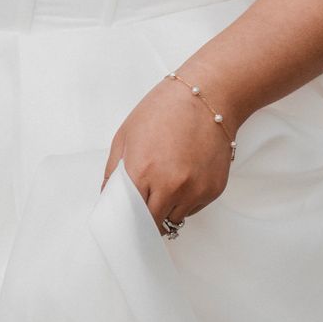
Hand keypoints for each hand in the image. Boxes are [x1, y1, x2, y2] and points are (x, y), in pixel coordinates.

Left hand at [103, 77, 236, 235]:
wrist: (207, 97)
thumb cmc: (164, 110)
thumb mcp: (125, 136)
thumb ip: (112, 173)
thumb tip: (109, 199)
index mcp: (142, 172)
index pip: (129, 216)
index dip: (127, 220)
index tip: (126, 221)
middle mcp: (170, 186)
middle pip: (152, 224)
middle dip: (145, 220)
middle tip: (144, 207)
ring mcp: (194, 190)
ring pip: (174, 220)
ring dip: (167, 210)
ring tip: (167, 184)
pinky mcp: (213, 190)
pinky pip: (193, 208)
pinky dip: (186, 201)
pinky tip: (185, 176)